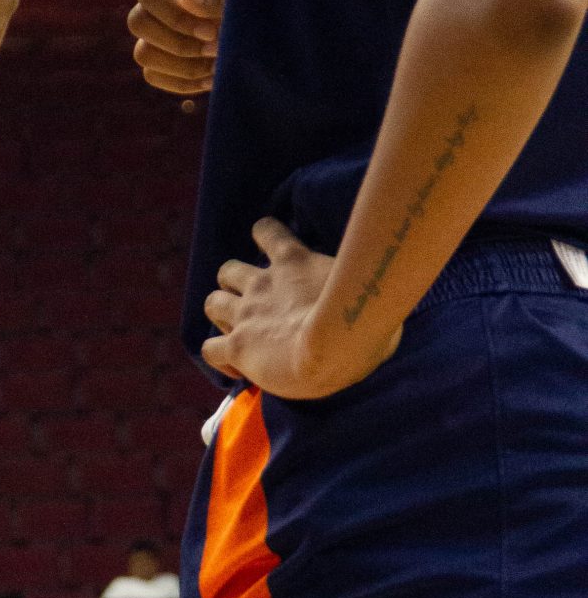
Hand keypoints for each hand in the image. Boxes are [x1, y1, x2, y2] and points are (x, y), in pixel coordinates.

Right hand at [128, 0, 231, 98]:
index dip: (175, 18)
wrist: (272, 24)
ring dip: (180, 66)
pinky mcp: (162, 56)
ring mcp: (158, 29)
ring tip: (216, 67)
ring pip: (142, 53)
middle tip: (214, 49)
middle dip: (176, 43)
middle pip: (137, 22)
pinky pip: (153, 75)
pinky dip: (181, 82)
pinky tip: (211, 78)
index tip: (210, 31)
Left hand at [203, 219, 398, 398]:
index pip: (267, 232)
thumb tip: (388, 294)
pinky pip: (209, 348)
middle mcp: (263, 283)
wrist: (337, 342)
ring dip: (221, 316)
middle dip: (234, 285)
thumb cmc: (366, 315)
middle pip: (228, 270)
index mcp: (295, 261)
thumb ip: (364, 284)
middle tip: (253, 306)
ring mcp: (246, 314)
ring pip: (212, 303)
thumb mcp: (368, 283)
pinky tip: (234, 366)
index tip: (271, 255)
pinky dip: (218, 355)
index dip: (263, 240)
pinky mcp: (238, 345)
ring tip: (237, 331)